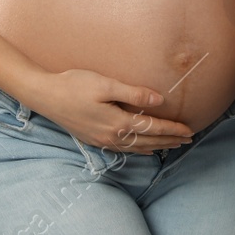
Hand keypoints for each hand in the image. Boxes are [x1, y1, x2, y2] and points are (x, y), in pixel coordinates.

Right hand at [26, 68, 194, 152]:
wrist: (44, 96)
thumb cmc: (75, 85)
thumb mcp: (106, 84)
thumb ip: (133, 93)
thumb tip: (159, 100)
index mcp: (117, 122)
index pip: (152, 128)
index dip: (172, 129)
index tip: (189, 129)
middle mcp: (111, 136)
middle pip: (147, 141)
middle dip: (170, 140)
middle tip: (189, 139)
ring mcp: (102, 140)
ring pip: (136, 147)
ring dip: (157, 146)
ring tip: (173, 145)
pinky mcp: (94, 139)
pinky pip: (123, 149)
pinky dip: (139, 150)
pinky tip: (145, 149)